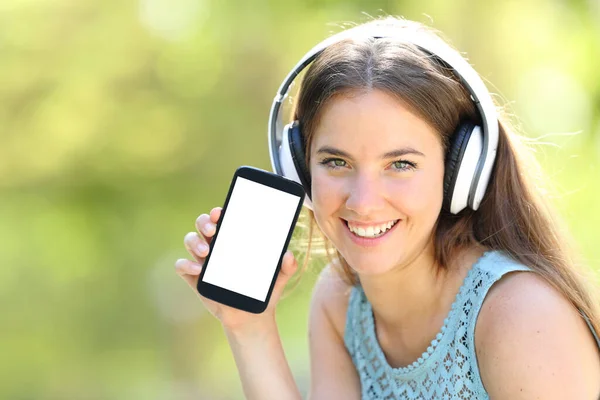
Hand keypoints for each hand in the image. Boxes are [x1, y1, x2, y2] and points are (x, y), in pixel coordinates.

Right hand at [175, 207, 298, 331]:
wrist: (250, 317)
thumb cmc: (262, 290)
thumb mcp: (278, 277)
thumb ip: (287, 266)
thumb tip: (288, 255)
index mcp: (234, 240)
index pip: (223, 219)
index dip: (218, 212)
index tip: (221, 212)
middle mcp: (215, 246)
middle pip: (202, 224)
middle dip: (204, 222)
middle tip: (214, 230)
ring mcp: (203, 261)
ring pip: (190, 240)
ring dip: (195, 241)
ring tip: (206, 252)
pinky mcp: (194, 278)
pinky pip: (182, 266)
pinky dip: (186, 264)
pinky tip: (198, 269)